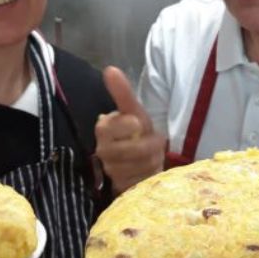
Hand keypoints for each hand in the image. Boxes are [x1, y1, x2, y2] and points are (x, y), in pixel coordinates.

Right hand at [95, 67, 165, 194]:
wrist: (141, 163)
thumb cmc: (137, 134)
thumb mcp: (134, 112)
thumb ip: (122, 93)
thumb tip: (110, 69)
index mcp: (103, 130)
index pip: (109, 128)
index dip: (127, 127)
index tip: (138, 124)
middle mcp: (103, 151)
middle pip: (126, 151)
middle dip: (146, 147)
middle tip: (155, 143)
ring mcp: (110, 172)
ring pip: (134, 168)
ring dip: (150, 161)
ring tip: (153, 156)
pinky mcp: (120, 189)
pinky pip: (135, 185)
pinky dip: (147, 177)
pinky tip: (149, 172)